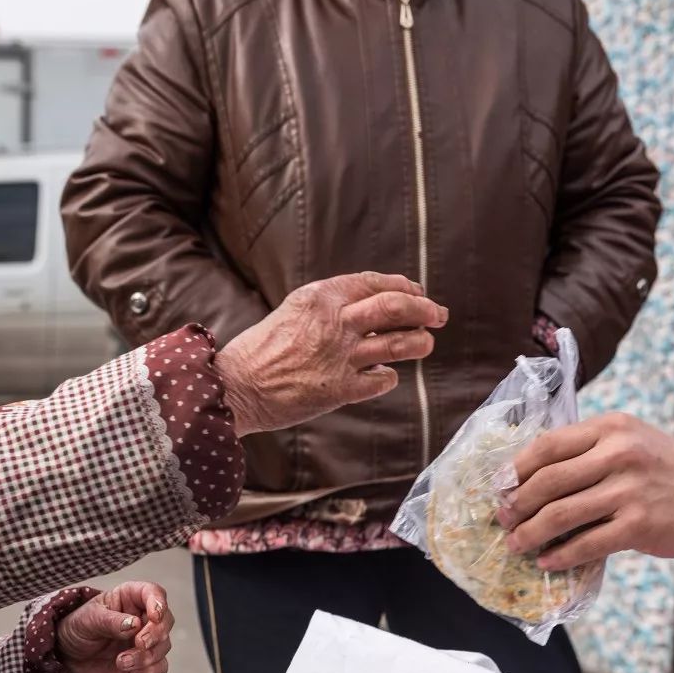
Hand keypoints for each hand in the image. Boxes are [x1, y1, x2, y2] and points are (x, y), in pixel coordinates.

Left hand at [55, 581, 173, 672]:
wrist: (67, 657)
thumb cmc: (77, 629)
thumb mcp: (87, 620)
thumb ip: (110, 621)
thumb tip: (135, 624)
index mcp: (129, 597)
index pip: (153, 592)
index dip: (158, 602)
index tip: (154, 616)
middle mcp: (142, 617)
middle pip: (166, 620)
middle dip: (156, 633)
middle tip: (139, 643)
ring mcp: (144, 641)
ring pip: (164, 645)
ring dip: (147, 656)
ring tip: (121, 662)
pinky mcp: (144, 663)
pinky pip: (159, 667)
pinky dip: (149, 670)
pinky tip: (128, 670)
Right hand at [214, 272, 447, 435]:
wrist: (234, 387)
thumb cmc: (259, 350)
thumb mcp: (293, 312)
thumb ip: (329, 306)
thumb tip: (373, 306)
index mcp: (320, 297)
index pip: (376, 283)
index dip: (404, 287)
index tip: (418, 293)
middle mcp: (334, 322)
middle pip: (398, 307)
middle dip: (426, 309)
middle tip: (438, 315)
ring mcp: (340, 356)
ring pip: (401, 343)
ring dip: (420, 342)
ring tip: (424, 343)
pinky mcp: (340, 389)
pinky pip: (384, 379)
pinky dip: (388, 376)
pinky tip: (380, 376)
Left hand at [499, 413, 673, 569]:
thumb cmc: (663, 468)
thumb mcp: (627, 441)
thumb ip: (583, 451)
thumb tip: (527, 477)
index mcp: (608, 429)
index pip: (546, 446)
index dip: (515, 469)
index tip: (499, 487)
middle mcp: (618, 455)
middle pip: (547, 481)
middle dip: (516, 504)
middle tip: (504, 519)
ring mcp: (629, 491)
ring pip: (561, 514)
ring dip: (530, 533)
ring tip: (516, 543)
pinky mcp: (640, 525)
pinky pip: (588, 544)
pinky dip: (561, 556)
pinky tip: (547, 561)